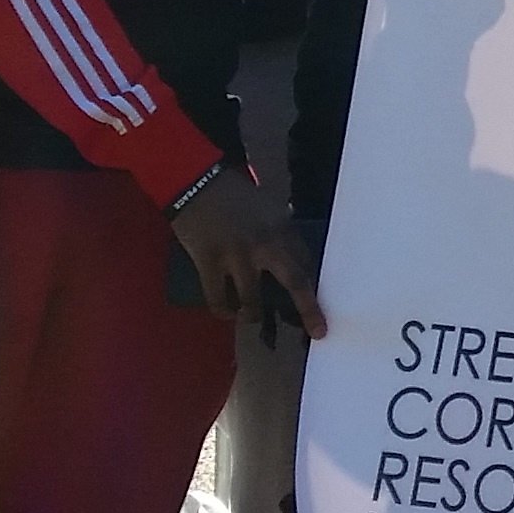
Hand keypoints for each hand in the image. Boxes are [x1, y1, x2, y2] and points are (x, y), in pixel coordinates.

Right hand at [173, 170, 326, 340]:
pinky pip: (218, 298)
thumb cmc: (233, 195)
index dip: (311, 285)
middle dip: (309, 309)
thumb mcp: (268, 207)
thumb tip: (290, 259)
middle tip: (318, 331)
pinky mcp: (208, 262)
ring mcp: (236, 255)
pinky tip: (226, 312)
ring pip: (253, 299)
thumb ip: (280, 233)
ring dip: (254, 314)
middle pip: (295, 281)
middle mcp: (265, 243)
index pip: (305, 262)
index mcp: (282, 227)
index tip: (316, 301)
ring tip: (252, 317)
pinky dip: (223, 310)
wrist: (195, 181)